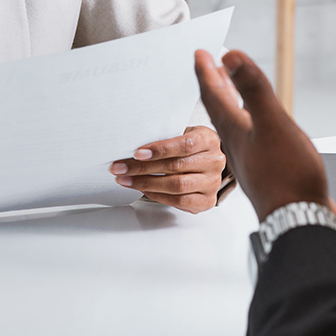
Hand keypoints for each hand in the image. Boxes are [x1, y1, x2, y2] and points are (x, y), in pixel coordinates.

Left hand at [109, 125, 224, 213]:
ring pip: (176, 186)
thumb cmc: (189, 146)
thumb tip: (133, 145)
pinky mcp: (207, 200)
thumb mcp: (182, 134)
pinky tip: (143, 189)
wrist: (206, 162)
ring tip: (126, 180)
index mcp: (208, 139)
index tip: (137, 153)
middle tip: (121, 168)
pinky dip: (157, 195)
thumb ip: (165, 138)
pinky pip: (179, 201)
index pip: (185, 145)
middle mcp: (214, 161)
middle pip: (176, 167)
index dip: (160, 150)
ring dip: (146, 183)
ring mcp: (212, 182)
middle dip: (143, 168)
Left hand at [193, 49, 335, 222]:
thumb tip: (229, 56)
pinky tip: (257, 129)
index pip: (213, 95)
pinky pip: (246, 139)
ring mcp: (250, 158)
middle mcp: (237, 144)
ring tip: (227, 91)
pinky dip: (245, 123)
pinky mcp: (264, 170)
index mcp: (235, 130)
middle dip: (213, 85)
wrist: (300, 221)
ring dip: (226, 103)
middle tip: (207, 66)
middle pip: (218, 109)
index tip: (198, 53)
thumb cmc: (288, 176)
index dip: (206, 72)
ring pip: (231, 124)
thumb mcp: (271, 124)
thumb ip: (252, 90)